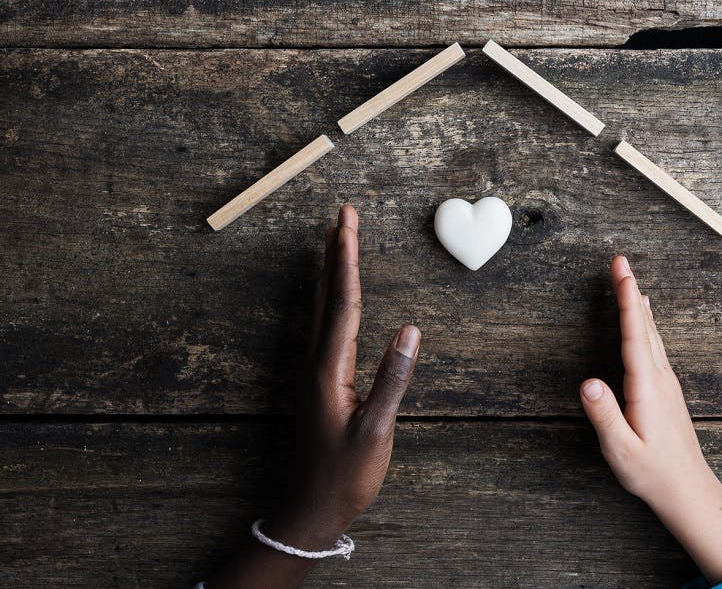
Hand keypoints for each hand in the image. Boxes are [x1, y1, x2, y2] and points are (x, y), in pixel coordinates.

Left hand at [212, 205, 419, 587]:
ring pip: (324, 309)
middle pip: (328, 296)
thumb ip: (392, 378)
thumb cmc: (345, 475)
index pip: (343, 304)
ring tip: (337, 239)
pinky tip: (337, 296)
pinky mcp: (321, 382)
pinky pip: (327, 327)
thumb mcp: (376, 430)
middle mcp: (316, 363)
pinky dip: (333, 299)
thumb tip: (410, 329)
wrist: (311, 509)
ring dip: (332, 271)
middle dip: (336, 252)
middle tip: (343, 214)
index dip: (347, 261)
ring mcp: (316, 372)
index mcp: (329, 370)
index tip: (348, 225)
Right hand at [580, 256, 721, 583]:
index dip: (627, 302)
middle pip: (644, 326)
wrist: (686, 487)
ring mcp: (665, 383)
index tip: (623, 274)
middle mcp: (659, 379)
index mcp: (646, 388)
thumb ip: (604, 415)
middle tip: (621, 262)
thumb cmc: (651, 471)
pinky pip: (654, 346)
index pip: (634, 336)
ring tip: (630, 281)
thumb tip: (587, 383)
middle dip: (631, 292)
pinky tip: (645, 322)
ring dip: (638, 305)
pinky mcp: (665, 390)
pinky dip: (645, 325)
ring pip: (651, 334)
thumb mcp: (621, 449)